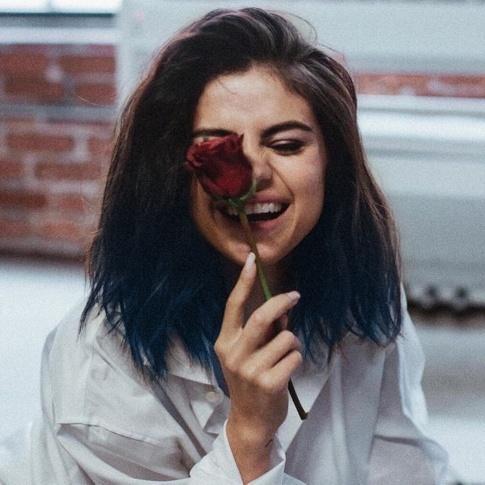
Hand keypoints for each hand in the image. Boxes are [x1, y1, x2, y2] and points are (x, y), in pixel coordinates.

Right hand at [214, 252, 301, 479]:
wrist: (250, 420)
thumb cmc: (250, 381)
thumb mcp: (247, 354)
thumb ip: (261, 332)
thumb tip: (282, 309)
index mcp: (225, 342)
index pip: (233, 305)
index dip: (243, 281)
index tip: (251, 259)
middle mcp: (233, 353)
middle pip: (261, 316)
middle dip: (281, 303)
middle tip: (295, 296)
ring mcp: (250, 370)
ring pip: (285, 337)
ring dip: (292, 342)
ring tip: (285, 356)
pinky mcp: (268, 383)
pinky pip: (294, 356)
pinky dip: (296, 360)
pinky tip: (286, 372)